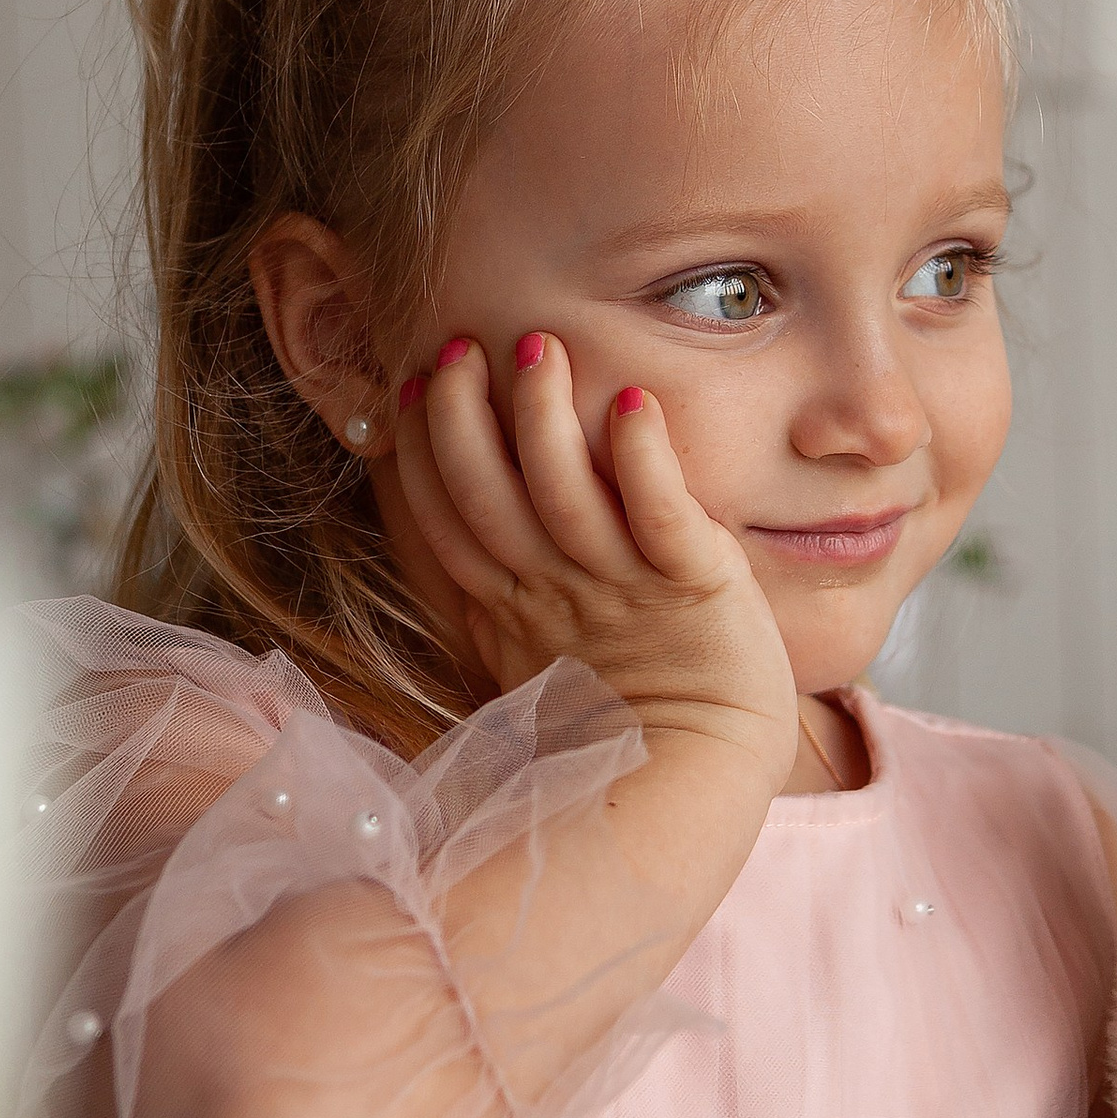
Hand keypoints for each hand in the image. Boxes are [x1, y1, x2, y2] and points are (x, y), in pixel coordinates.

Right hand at [393, 334, 796, 784]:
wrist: (701, 770)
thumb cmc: (620, 708)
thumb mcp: (531, 648)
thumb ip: (491, 589)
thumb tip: (444, 529)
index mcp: (510, 608)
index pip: (448, 519)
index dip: (424, 450)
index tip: (414, 381)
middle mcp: (556, 593)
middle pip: (489, 498)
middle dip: (466, 418)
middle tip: (460, 346)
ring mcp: (622, 588)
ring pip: (566, 495)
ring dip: (547, 417)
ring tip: (539, 348)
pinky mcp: (693, 583)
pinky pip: (661, 514)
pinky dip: (645, 459)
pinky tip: (634, 404)